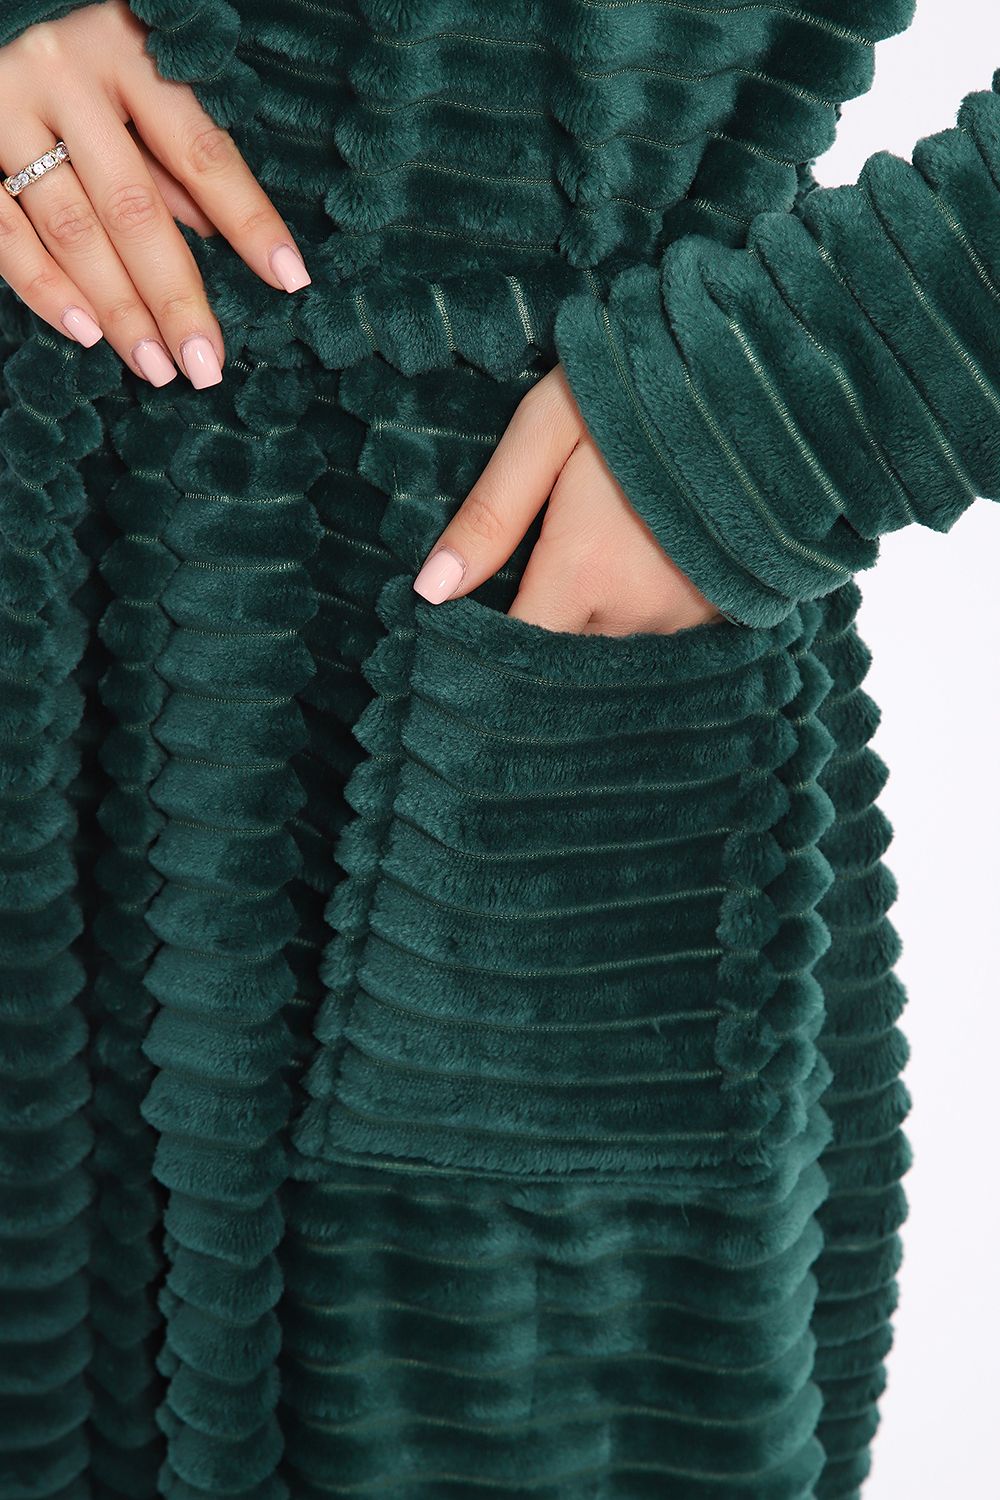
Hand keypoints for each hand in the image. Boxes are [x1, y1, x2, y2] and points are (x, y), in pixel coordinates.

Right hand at [0, 0, 310, 386]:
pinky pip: (4, 235)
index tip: (290, 280)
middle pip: (134, 209)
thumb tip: (215, 236)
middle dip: (175, 297)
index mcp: (126, 51)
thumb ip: (169, 154)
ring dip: (119, 311)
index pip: (201, 153)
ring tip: (158, 368)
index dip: (249, 220)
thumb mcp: (136, 80)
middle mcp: (64, 77)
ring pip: (72, 231)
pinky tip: (87, 334)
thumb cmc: (80, 60)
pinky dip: (45, 290)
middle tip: (207, 365)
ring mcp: (6, 110)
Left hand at [412, 362, 725, 634]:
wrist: (762, 377)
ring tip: (596, 555)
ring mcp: (687, 619)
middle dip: (543, 625)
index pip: (518, 649)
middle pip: (564, 653)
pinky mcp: (725, 612)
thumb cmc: (643, 390)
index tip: (468, 621)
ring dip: (593, 620)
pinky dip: (641, 615)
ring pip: (614, 649)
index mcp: (583, 573)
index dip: (488, 645)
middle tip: (539, 568)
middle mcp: (636, 613)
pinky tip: (640, 567)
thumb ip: (490, 514)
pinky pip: (663, 638)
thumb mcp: (548, 428)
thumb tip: (430, 590)